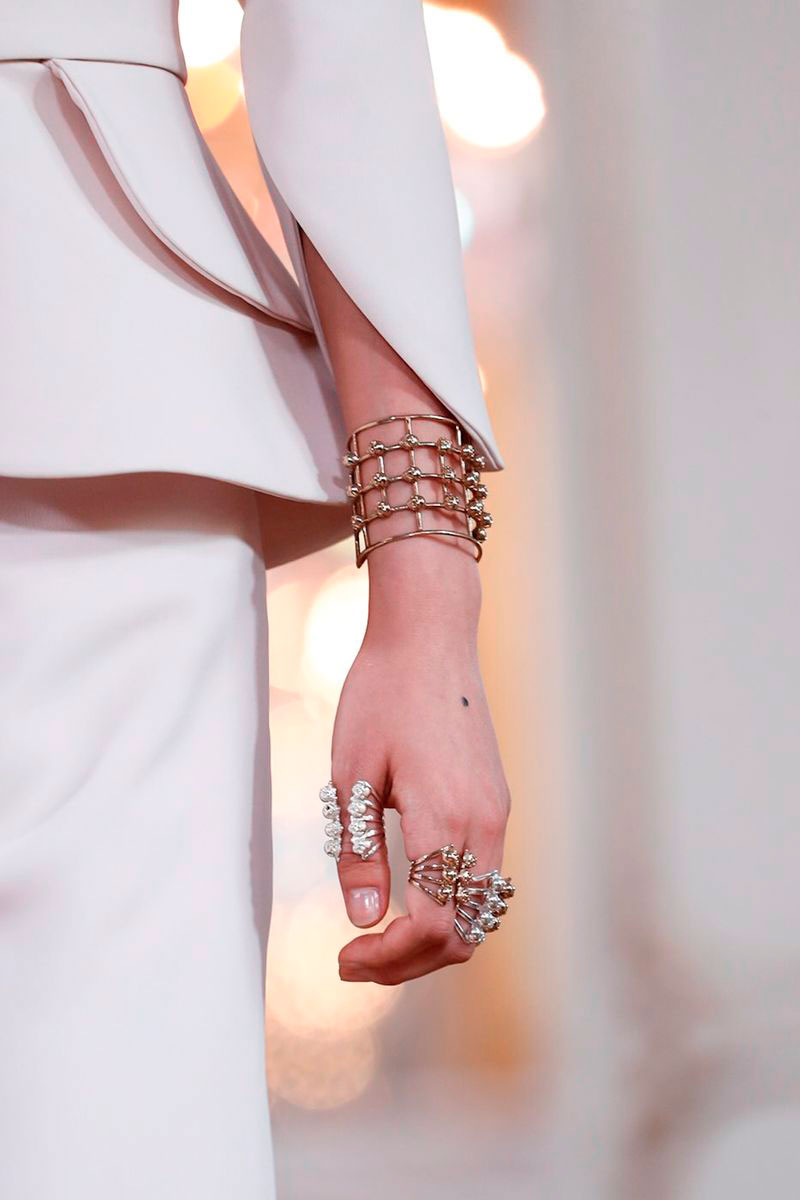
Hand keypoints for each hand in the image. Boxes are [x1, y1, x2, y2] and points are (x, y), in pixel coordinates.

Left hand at [331, 624, 510, 984]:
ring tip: (378, 936)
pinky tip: (408, 895)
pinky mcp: (496, 802)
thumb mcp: (352, 775)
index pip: (432, 927)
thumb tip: (364, 920)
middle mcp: (485, 824)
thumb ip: (360, 853)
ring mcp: (497, 813)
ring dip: (432, 939)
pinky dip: (450, 906)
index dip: (388, 959)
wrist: (429, 636)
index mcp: (447, 818)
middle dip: (409, 962)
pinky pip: (483, 879)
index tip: (343, 959)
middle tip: (355, 960)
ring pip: (479, 912)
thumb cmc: (381, 696)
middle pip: (463, 934)